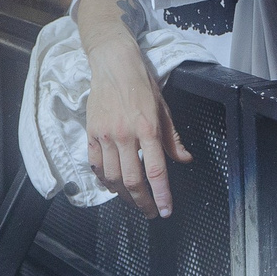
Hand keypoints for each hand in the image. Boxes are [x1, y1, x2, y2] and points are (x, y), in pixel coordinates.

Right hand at [84, 37, 192, 216]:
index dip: (161, 195)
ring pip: (112, 178)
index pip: (156, 171)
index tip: (165, 211)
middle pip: (132, 180)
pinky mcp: (91, 133)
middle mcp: (125, 135)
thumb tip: (185, 160)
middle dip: (143, 202)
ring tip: (133, 201)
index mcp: (148, 128)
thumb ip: (172, 138)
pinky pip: (95, 165)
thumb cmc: (142, 84)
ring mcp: (105, 135)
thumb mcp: (164, 108)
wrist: (114, 64)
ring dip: (124, 196)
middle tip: (150, 212)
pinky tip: (112, 185)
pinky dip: (104, 180)